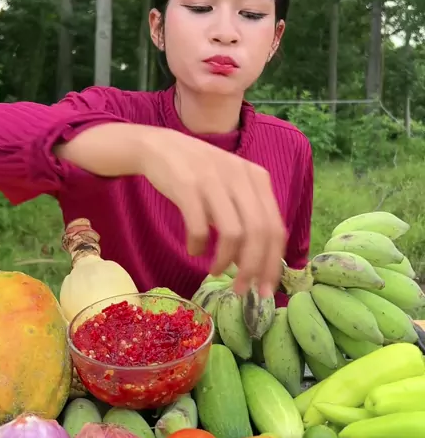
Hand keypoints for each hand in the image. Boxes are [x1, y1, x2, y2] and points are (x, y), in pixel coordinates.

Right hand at [138, 128, 285, 296]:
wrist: (161, 147)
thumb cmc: (200, 173)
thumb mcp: (231, 187)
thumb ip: (247, 216)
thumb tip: (254, 263)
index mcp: (258, 178)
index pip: (276, 228)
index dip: (273, 263)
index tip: (265, 289)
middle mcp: (241, 178)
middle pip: (258, 233)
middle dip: (253, 268)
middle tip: (241, 289)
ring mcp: (215, 181)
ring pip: (233, 233)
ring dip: (225, 261)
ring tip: (215, 271)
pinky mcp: (188, 186)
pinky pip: (199, 227)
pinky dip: (198, 245)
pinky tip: (194, 249)